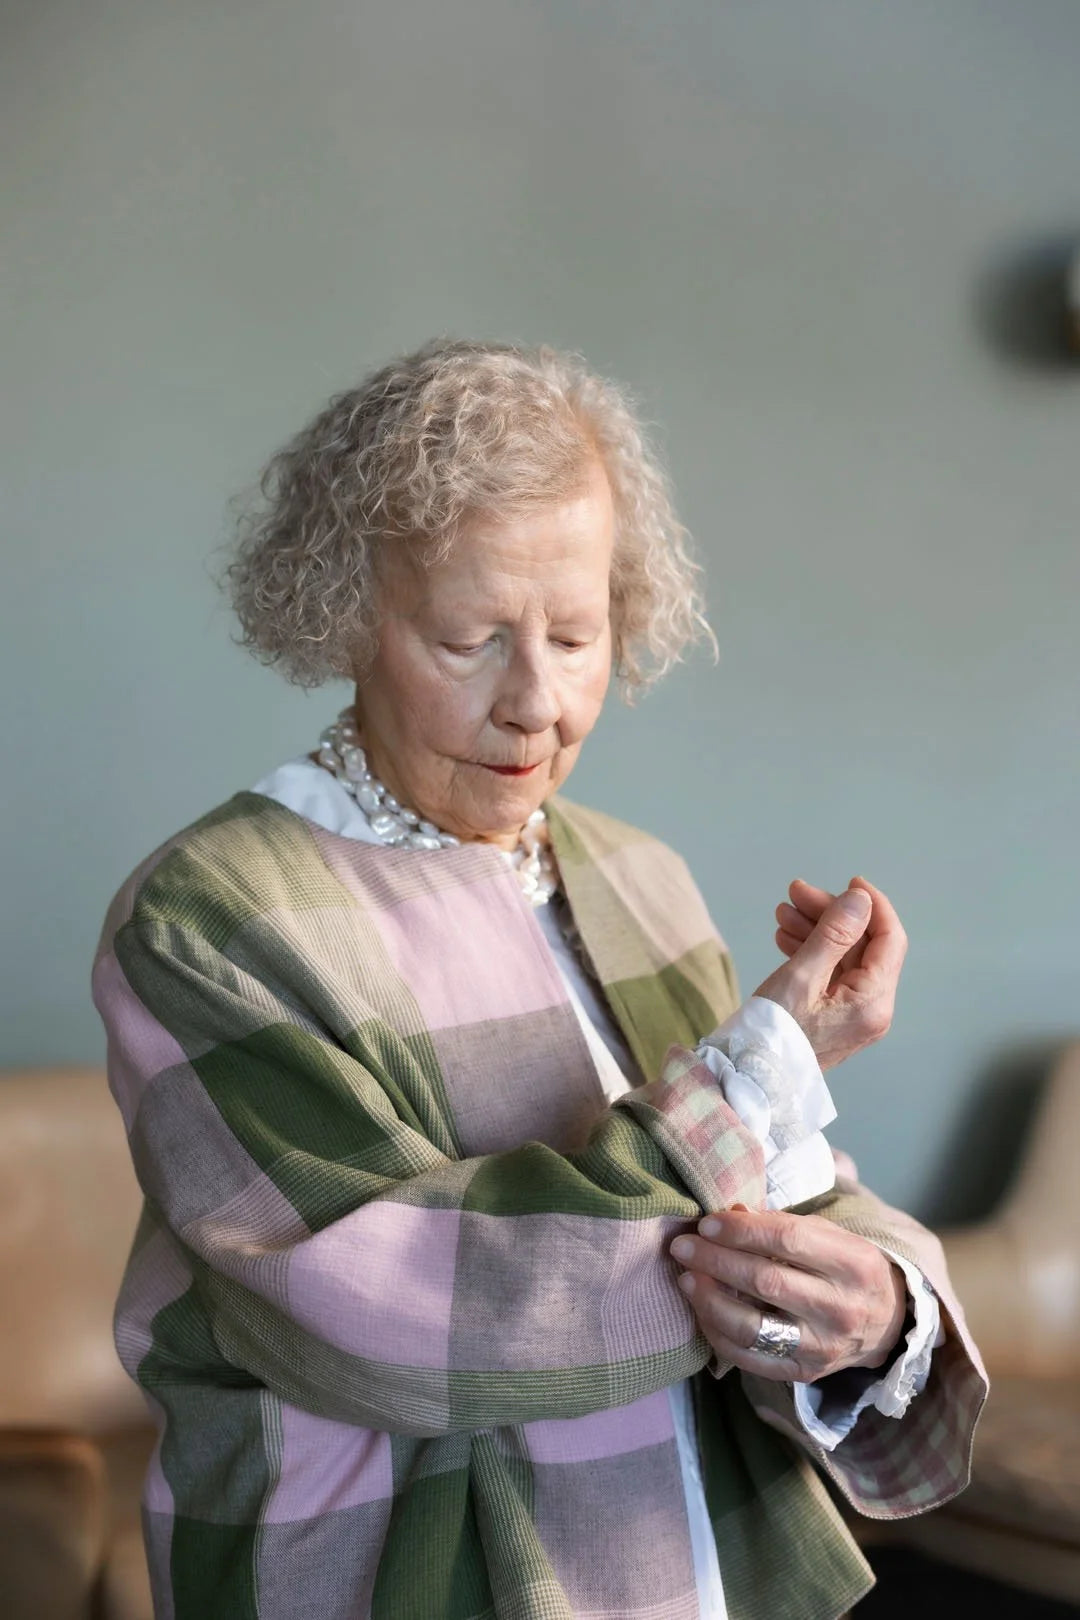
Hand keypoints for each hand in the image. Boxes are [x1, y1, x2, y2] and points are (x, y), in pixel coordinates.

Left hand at [669, 1206, 907, 1382]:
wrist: (887, 1324)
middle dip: (715, 1260)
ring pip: (753, 1327)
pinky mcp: (803, 1373)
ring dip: (710, 1300)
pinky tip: (702, 1311)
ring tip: (685, 1279)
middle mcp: (840, 1309)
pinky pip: (750, 1359)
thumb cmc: (847, 1269)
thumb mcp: (829, 1236)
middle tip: (682, 1246)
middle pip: (766, 1282)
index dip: (741, 1230)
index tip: (707, 1223)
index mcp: (852, 1263)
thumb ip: (781, 1225)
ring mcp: (822, 1347)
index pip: (788, 1240)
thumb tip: (729, 1214)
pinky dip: (718, 1335)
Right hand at [753, 876, 906, 1069]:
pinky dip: (811, 953)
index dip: (872, 906)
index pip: (890, 940)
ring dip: (816, 931)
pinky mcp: (835, 1020)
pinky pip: (831, 976)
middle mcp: (872, 1010)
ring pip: (844, 959)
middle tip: (794, 894)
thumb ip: (833, 933)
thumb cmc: (772, 1033)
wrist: (749, 1082)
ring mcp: (854, 1016)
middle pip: (863, 947)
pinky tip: (785, 938)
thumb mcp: (801, 976)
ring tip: (782, 913)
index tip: (848, 882)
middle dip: (831, 915)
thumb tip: (860, 899)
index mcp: (873, 1001)